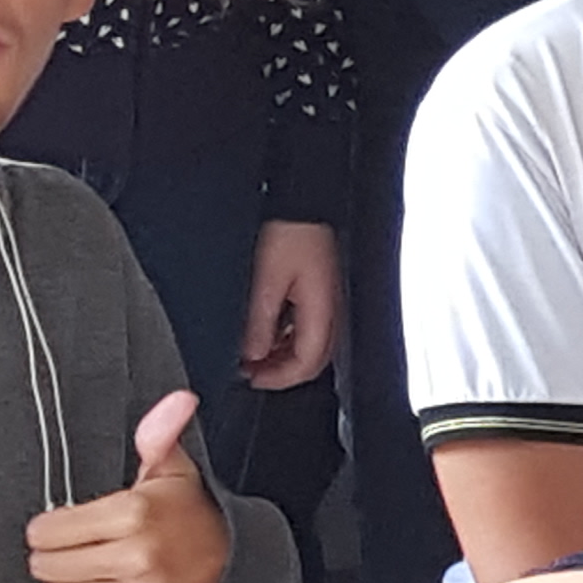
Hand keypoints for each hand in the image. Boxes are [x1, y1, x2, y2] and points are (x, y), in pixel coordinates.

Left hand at [27, 392, 233, 582]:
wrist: (236, 565)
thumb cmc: (189, 515)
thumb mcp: (172, 471)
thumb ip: (159, 436)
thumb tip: (178, 400)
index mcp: (135, 512)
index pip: (48, 531)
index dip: (49, 527)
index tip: (61, 525)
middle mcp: (137, 556)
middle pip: (49, 567)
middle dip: (55, 556)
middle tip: (79, 547)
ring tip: (98, 568)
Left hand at [239, 223, 339, 391]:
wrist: (302, 203)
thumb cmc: (289, 232)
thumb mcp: (266, 281)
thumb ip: (260, 322)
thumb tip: (252, 355)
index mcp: (322, 308)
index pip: (308, 362)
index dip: (279, 379)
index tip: (252, 378)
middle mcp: (331, 308)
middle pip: (314, 359)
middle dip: (282, 372)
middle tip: (251, 372)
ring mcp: (327, 300)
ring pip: (311, 345)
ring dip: (283, 356)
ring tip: (253, 354)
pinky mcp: (320, 291)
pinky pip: (308, 327)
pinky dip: (286, 338)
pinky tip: (267, 332)